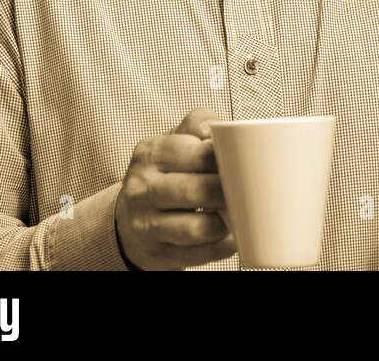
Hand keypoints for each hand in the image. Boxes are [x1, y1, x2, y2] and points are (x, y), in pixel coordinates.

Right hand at [114, 108, 236, 270]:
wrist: (130, 217)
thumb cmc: (167, 171)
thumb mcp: (177, 138)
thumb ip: (202, 123)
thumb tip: (227, 130)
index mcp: (151, 152)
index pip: (199, 154)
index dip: (229, 160)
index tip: (244, 163)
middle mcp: (142, 188)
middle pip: (199, 191)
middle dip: (230, 193)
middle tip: (248, 191)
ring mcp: (145, 224)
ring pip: (198, 228)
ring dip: (226, 223)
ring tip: (237, 214)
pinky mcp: (156, 254)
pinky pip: (198, 255)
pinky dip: (221, 247)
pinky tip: (229, 236)